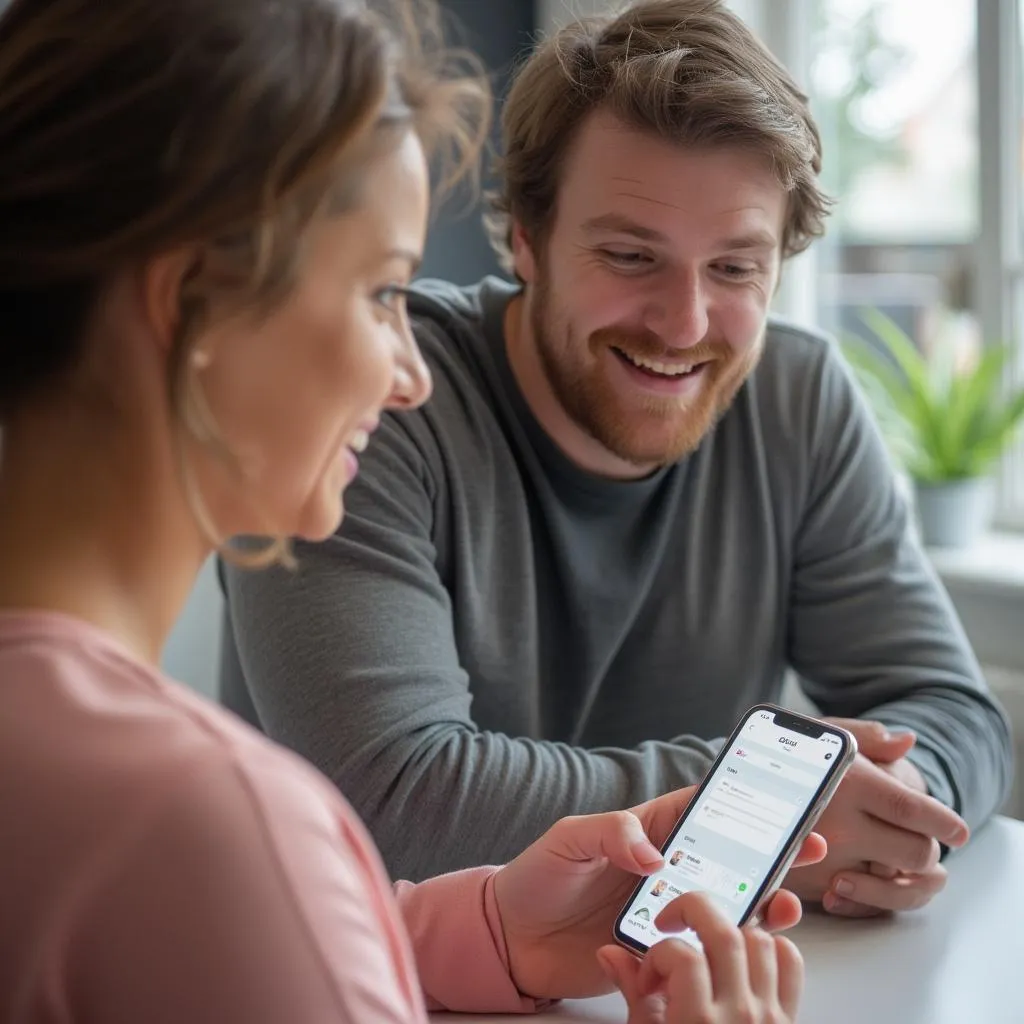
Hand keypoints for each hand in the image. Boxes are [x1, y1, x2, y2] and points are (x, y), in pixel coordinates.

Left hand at [493, 787, 826, 1000]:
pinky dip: (727, 945)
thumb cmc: (538, 878)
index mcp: (647, 833)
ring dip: (761, 900)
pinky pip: (701, 949)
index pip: (703, 811)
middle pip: (729, 857)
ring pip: (726, 904)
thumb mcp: (569, 839)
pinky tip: (744, 940)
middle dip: (772, 850)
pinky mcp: (658, 952)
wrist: (510, 939)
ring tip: (788, 899)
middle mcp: (664, 872)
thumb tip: (655, 857)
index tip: (782, 799)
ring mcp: (664, 913)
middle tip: (810, 844)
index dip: (743, 803)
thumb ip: (611, 834)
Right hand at [596, 892, 802, 1022]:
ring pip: (760, 940)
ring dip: (730, 932)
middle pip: (724, 931)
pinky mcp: (789, 1020)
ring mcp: (769, 1017)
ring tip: (707, 948)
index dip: (656, 955)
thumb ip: (633, 995)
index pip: (681, 956)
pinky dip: (772, 949)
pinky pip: (791, 964)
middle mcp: (740, 1015)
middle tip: (671, 922)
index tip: (648, 976)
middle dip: (691, 910)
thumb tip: (609, 954)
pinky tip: (744, 959)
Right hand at [784, 718, 968, 916]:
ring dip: (903, 871)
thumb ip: (862, 736)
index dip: (943, 820)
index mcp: (848, 783)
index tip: (957, 827)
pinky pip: (866, 900)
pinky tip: (861, 867)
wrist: (721, 798)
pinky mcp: (813, 885)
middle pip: (916, 851)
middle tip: (915, 835)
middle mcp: (841, 824)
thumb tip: (905, 742)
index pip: (911, 808)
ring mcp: (827, 859)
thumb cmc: (775, 759)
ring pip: (897, 882)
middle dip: (925, 845)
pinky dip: (873, 889)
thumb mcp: (815, 734)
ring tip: (889, 853)